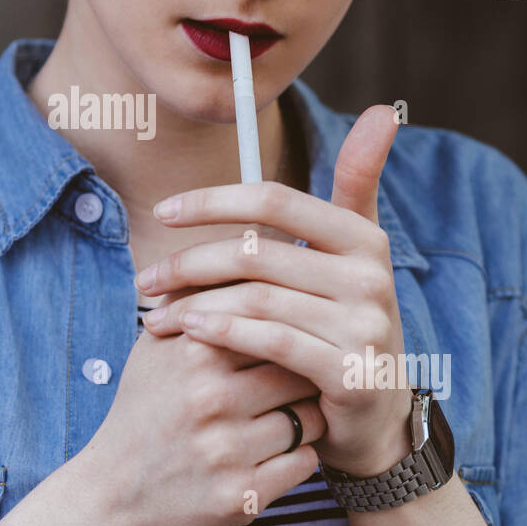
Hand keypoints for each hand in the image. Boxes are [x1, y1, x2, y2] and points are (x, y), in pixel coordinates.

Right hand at [61, 324, 328, 525]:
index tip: (294, 338)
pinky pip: (306, 462)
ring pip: (311, 417)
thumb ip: (195, 298)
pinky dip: (300, 455)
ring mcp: (227, 450)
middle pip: (298, 368)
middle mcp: (210, 398)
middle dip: (306, 372)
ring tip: (288, 414)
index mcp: (193, 351)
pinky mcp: (243, 495)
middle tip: (301, 378)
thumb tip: (246, 242)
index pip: (274, 322)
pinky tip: (277, 450)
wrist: (112, 496)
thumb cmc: (143, 410)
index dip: (290, 331)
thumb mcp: (155, 347)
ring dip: (308, 416)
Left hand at [138, 104, 414, 478]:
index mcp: (364, 238)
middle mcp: (370, 275)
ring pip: (255, 297)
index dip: (213, 200)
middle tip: (144, 279)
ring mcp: (364, 325)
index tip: (163, 212)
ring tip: (153, 316)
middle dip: (189, 262)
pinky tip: (187, 334)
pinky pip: (271, 340)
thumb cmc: (346, 322)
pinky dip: (223, 333)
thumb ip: (358, 183)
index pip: (275, 199)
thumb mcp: (356, 253)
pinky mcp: (350, 372)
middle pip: (255, 251)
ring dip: (193, 304)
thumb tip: (381, 109)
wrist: (376, 416)